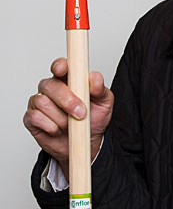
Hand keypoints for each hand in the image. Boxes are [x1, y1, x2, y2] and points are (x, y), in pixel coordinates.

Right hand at [24, 58, 113, 178]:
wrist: (86, 143)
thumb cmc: (94, 119)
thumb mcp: (104, 104)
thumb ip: (100, 89)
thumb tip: (95, 77)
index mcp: (69, 79)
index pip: (60, 66)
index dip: (59, 66)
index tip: (62, 70)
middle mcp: (52, 88)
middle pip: (49, 85)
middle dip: (66, 100)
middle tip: (80, 112)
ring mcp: (40, 102)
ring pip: (43, 102)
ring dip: (60, 117)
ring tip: (71, 123)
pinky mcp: (31, 118)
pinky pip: (35, 117)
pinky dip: (50, 126)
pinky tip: (58, 129)